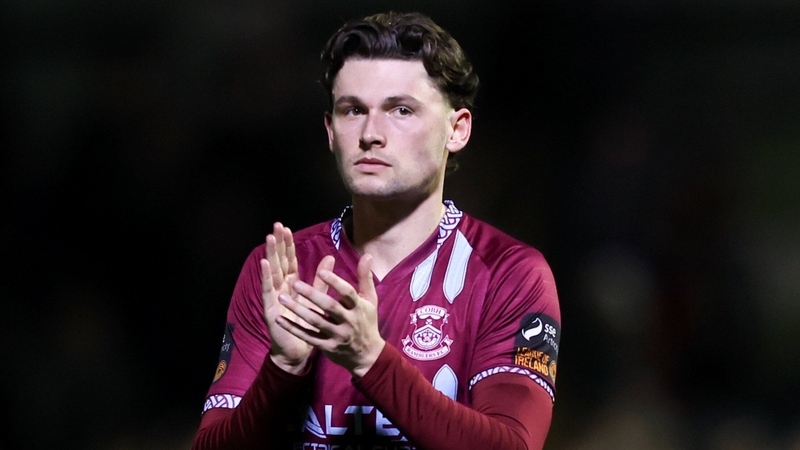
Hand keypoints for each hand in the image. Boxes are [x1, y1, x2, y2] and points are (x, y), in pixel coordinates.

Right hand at [261, 222, 331, 373]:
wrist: (300, 350)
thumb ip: (321, 279)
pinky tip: (264, 263)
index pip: (289, 260)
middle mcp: (281, 288)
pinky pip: (268, 290)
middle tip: (276, 226)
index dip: (287, 245)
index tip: (285, 227)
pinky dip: (265, 276)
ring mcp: (274, 297)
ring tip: (269, 238)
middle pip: (279, 262)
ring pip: (272, 272)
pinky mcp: (270, 308)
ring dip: (270, 255)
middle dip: (277, 244)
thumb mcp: (317, 298)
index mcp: (292, 284)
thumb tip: (330, 257)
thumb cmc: (308, 324)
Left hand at [277, 254, 384, 377]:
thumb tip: (367, 254)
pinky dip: (293, 328)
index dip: (335, 282)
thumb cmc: (367, 322)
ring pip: (315, 322)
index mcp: (358, 307)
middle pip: (329, 307)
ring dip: (298, 310)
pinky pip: (308, 337)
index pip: (347, 293)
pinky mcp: (327, 347)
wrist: (367, 355)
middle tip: (295, 284)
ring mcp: (337, 336)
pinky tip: (280, 319)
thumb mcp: (370, 299)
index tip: (321, 271)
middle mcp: (348, 322)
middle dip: (312, 295)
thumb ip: (365, 277)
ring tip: (282, 297)